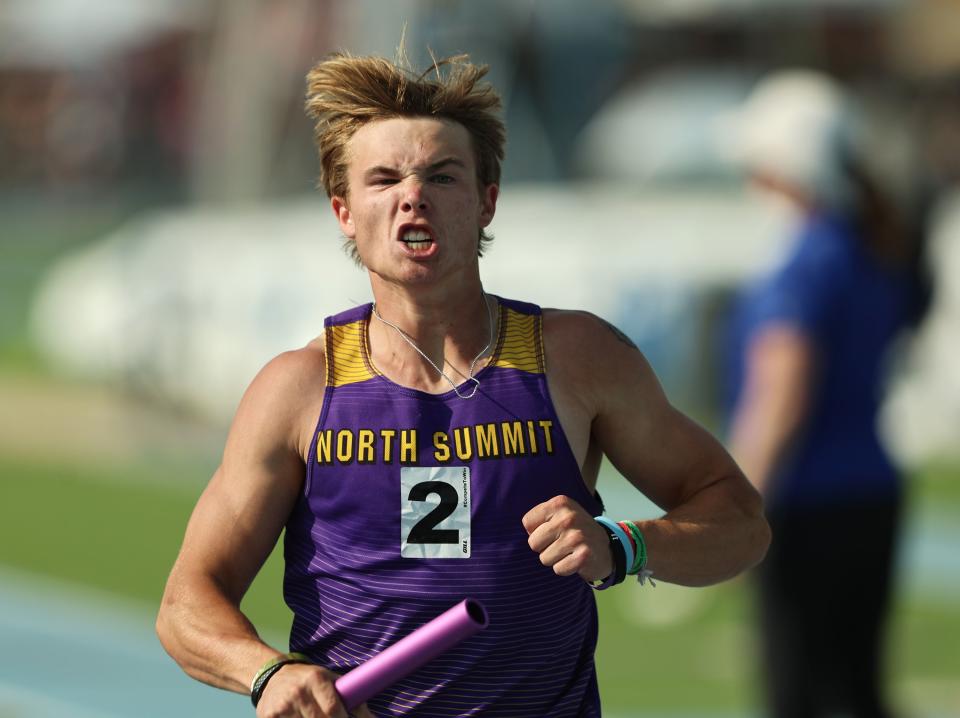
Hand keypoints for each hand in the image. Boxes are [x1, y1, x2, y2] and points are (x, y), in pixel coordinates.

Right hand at [256, 663, 375, 717]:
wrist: (272, 675)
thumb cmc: (308, 679)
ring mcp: (282, 706)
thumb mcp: (329, 679)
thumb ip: (349, 697)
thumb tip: (371, 717)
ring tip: (315, 716)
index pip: (333, 709)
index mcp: (316, 679)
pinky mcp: (268, 717)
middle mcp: (298, 692)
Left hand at [522, 495, 612, 581]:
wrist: (606, 548)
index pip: (527, 523)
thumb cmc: (576, 531)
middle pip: (533, 542)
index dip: (536, 531)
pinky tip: (575, 560)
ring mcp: (577, 536)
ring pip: (544, 558)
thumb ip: (540, 517)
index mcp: (560, 503)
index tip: (552, 531)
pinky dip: (565, 568)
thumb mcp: (560, 514)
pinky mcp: (584, 555)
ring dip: (555, 559)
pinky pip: (558, 569)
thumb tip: (526, 533)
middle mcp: (568, 517)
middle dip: (544, 547)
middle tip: (561, 543)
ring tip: (569, 551)